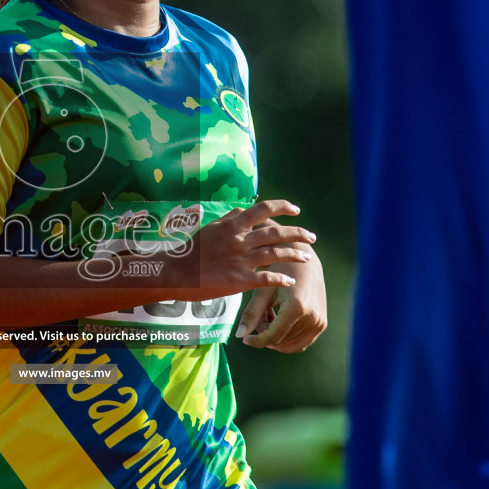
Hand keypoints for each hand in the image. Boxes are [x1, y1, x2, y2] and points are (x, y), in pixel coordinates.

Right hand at [172, 199, 315, 300]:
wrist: (176, 272)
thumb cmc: (191, 250)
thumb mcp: (210, 228)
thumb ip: (229, 219)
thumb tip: (243, 210)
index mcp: (233, 225)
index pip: (264, 209)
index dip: (284, 207)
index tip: (296, 210)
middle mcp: (239, 240)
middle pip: (276, 233)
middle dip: (298, 233)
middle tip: (312, 237)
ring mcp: (240, 260)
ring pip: (275, 254)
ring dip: (294, 255)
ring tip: (306, 258)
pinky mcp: (239, 280)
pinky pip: (265, 279)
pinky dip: (280, 279)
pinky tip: (290, 281)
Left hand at [236, 242, 327, 352]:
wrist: (305, 261)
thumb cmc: (280, 271)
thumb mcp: (263, 290)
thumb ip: (251, 314)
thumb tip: (239, 335)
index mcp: (297, 308)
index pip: (273, 336)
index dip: (256, 341)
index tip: (244, 339)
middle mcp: (312, 317)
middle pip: (281, 340)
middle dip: (265, 335)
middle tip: (256, 319)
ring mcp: (319, 322)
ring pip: (290, 343)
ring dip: (276, 336)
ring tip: (267, 317)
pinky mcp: (322, 323)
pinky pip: (302, 341)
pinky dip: (287, 336)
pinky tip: (277, 320)